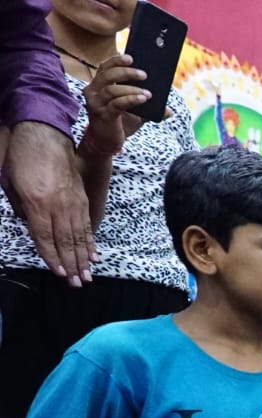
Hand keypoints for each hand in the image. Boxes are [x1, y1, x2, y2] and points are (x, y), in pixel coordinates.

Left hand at [1, 122, 93, 284]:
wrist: (44, 134)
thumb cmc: (23, 157)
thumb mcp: (11, 183)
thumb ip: (21, 209)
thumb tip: (32, 228)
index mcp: (37, 204)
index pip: (45, 238)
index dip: (52, 258)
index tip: (60, 274)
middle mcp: (58, 206)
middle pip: (66, 242)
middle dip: (72, 265)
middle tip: (78, 283)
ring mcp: (73, 203)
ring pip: (79, 236)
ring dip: (83, 258)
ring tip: (87, 275)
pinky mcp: (81, 198)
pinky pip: (87, 224)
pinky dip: (90, 241)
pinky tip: (93, 254)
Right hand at [79, 55, 148, 156]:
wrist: (106, 143)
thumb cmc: (119, 124)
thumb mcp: (135, 113)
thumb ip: (148, 108)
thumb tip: (170, 110)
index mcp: (99, 86)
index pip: (105, 68)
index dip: (116, 60)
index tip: (130, 57)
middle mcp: (93, 92)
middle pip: (107, 75)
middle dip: (126, 72)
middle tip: (144, 74)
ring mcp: (96, 104)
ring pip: (112, 90)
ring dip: (132, 89)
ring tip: (148, 93)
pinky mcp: (103, 115)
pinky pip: (116, 104)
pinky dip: (131, 100)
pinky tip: (142, 99)